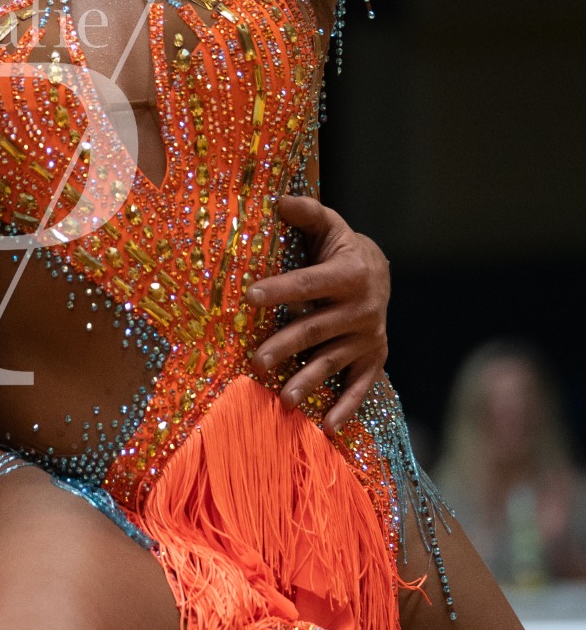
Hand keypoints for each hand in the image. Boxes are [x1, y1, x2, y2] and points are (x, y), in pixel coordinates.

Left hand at [248, 195, 389, 431]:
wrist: (380, 273)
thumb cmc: (339, 249)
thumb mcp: (328, 225)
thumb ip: (306, 213)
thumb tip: (278, 200)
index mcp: (349, 274)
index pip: (308, 283)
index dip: (280, 289)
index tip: (249, 295)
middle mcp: (363, 308)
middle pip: (317, 329)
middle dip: (287, 346)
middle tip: (256, 361)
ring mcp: (369, 336)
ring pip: (334, 362)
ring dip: (310, 381)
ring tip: (285, 400)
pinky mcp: (373, 358)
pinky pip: (360, 387)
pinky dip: (346, 408)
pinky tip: (328, 429)